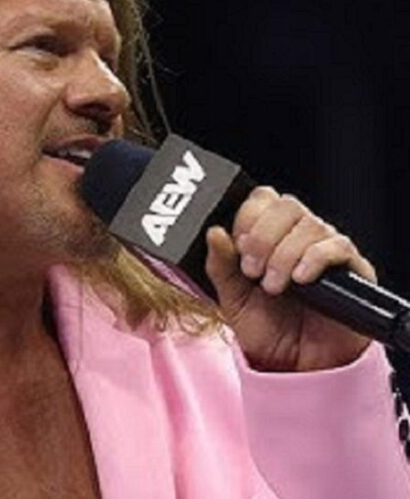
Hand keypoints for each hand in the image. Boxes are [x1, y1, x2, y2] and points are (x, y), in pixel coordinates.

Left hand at [204, 186, 375, 371]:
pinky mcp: (352, 269)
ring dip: (284, 255)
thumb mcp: (232, 299)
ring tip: (272, 286)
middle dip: (263, 236)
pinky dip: (314, 259)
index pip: (263, 199)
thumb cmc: (267, 330)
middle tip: (251, 270)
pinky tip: (300, 280)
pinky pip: (338, 246)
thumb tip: (214, 232)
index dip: (248, 215)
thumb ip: (220, 266)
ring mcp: (326, 250)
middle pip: (286, 206)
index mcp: (270, 237)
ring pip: (310, 225)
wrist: (296, 368)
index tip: (237, 244)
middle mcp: (299, 237)